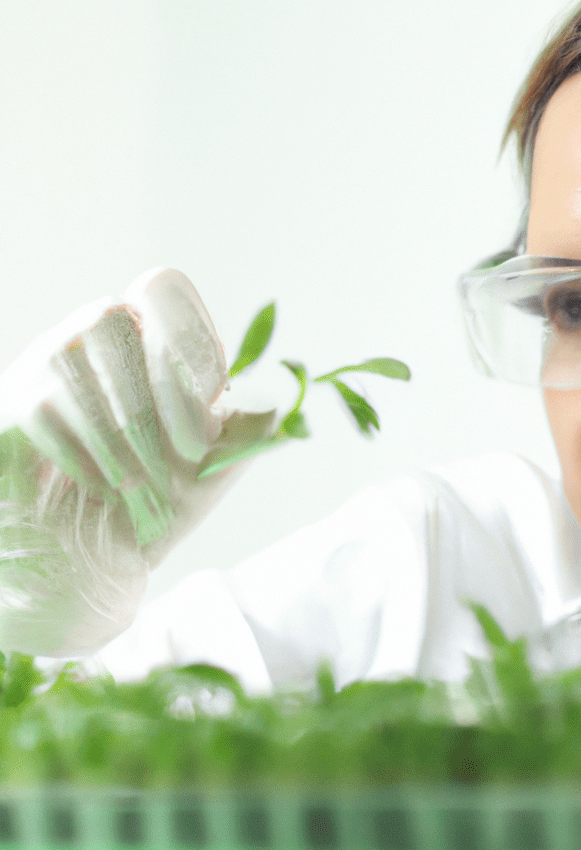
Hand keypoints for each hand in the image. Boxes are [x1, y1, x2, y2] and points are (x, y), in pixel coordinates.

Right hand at [0, 269, 275, 656]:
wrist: (92, 562)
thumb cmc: (157, 504)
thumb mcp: (217, 468)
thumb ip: (250, 429)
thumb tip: (284, 402)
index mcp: (152, 339)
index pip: (161, 287)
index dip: (186, 337)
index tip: (209, 400)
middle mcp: (94, 337)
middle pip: (116, 321)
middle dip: (159, 396)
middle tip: (188, 453)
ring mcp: (45, 365)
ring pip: (78, 364)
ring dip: (125, 435)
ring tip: (144, 483)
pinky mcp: (11, 405)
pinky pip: (45, 408)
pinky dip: (85, 454)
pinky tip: (100, 485)